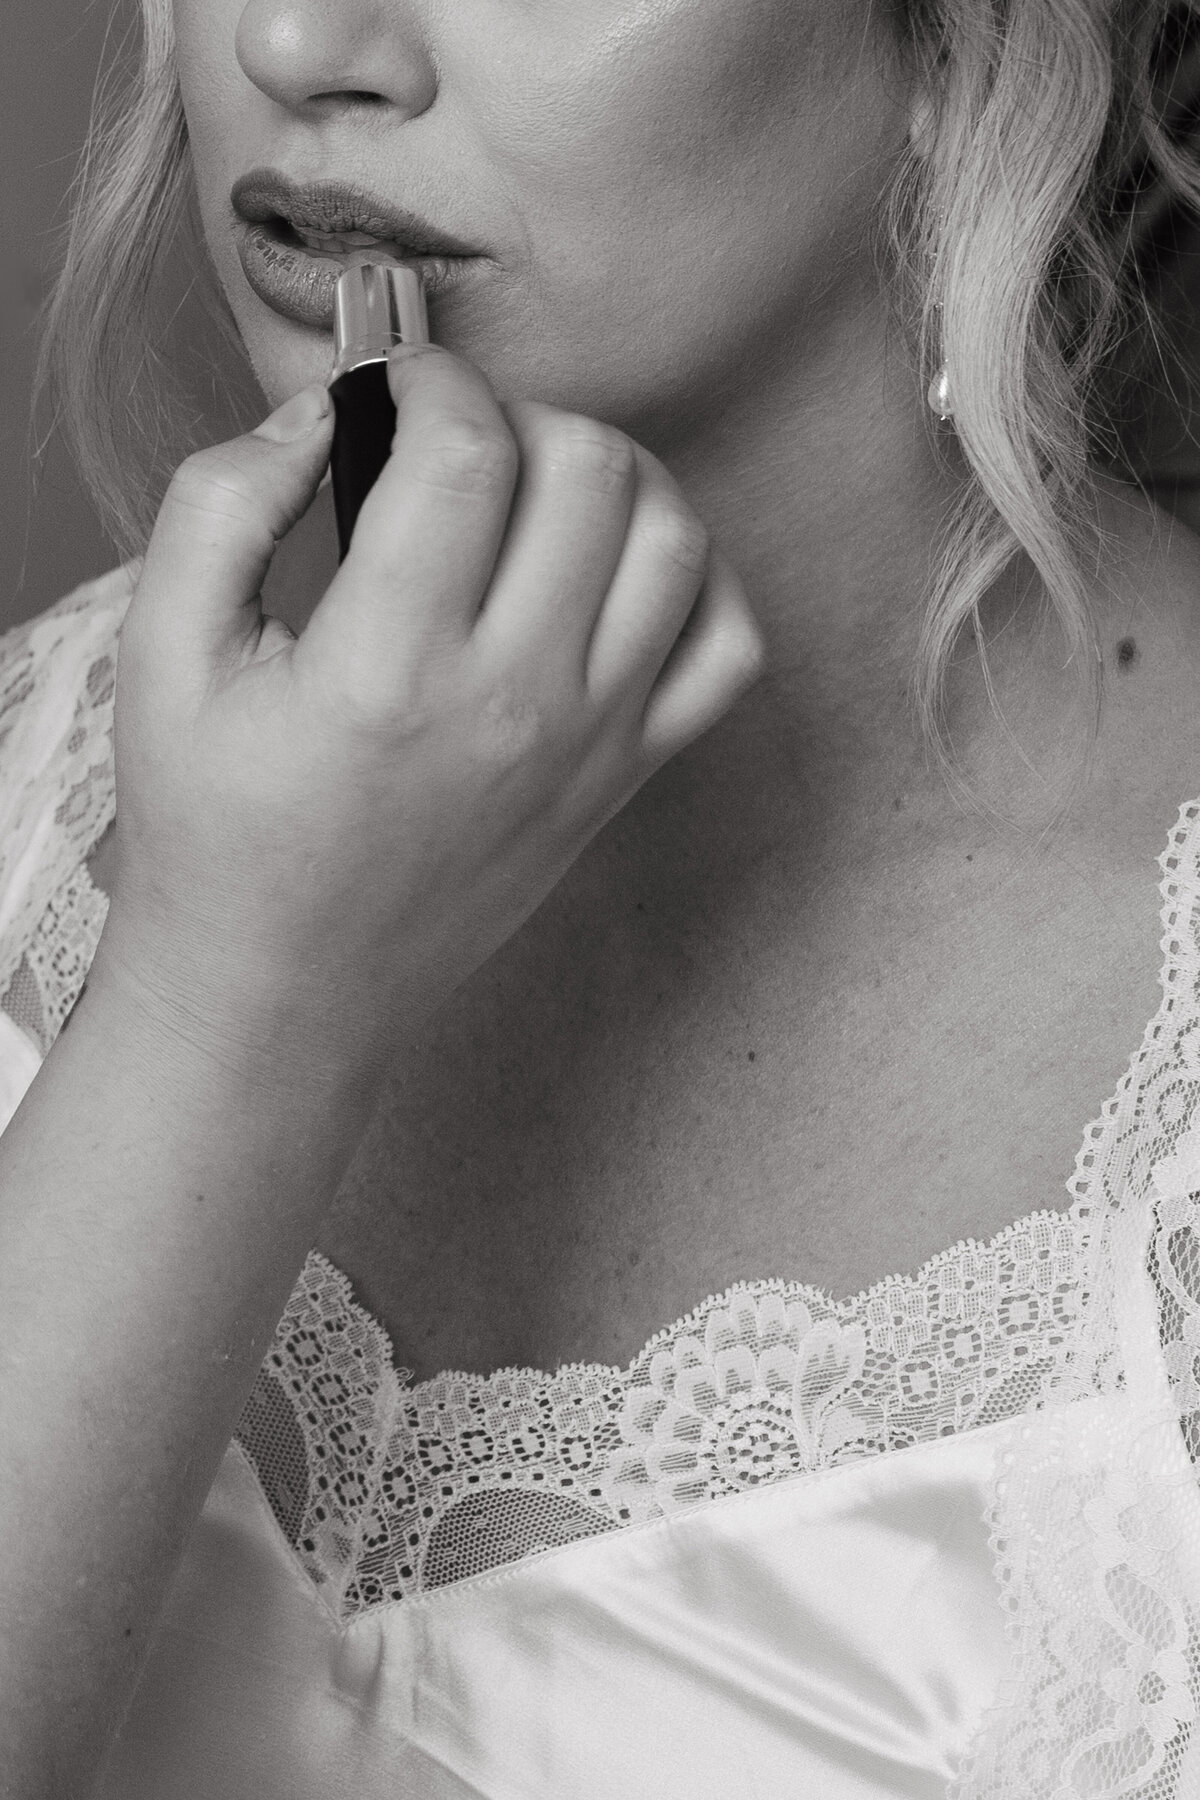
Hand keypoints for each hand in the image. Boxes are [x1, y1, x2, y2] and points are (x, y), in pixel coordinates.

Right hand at [98, 346, 763, 1076]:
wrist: (285, 992)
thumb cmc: (217, 837)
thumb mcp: (161, 662)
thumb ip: (221, 508)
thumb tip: (315, 418)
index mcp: (387, 667)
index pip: (468, 450)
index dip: (432, 376)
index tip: (396, 385)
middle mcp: (511, 701)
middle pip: (589, 469)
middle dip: (522, 414)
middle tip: (459, 442)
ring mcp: (588, 744)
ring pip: (674, 537)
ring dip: (615, 476)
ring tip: (538, 490)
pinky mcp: (623, 780)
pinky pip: (729, 649)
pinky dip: (699, 583)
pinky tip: (618, 573)